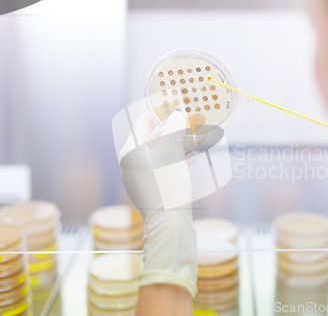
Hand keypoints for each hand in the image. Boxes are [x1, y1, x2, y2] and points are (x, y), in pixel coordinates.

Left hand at [118, 110, 197, 297]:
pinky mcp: (154, 190)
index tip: (172, 102)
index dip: (158, 111)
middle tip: (190, 119)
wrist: (170, 225)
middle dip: (173, 128)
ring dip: (179, 143)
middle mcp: (133, 164)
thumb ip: (173, 129)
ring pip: (162, 153)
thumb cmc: (167, 187)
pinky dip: (178, 158)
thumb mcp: (171, 153)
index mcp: (131, 152)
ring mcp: (143, 178)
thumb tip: (176, 114)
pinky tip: (192, 155)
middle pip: (153, 138)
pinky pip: (165, 167)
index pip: (142, 123)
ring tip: (197, 137)